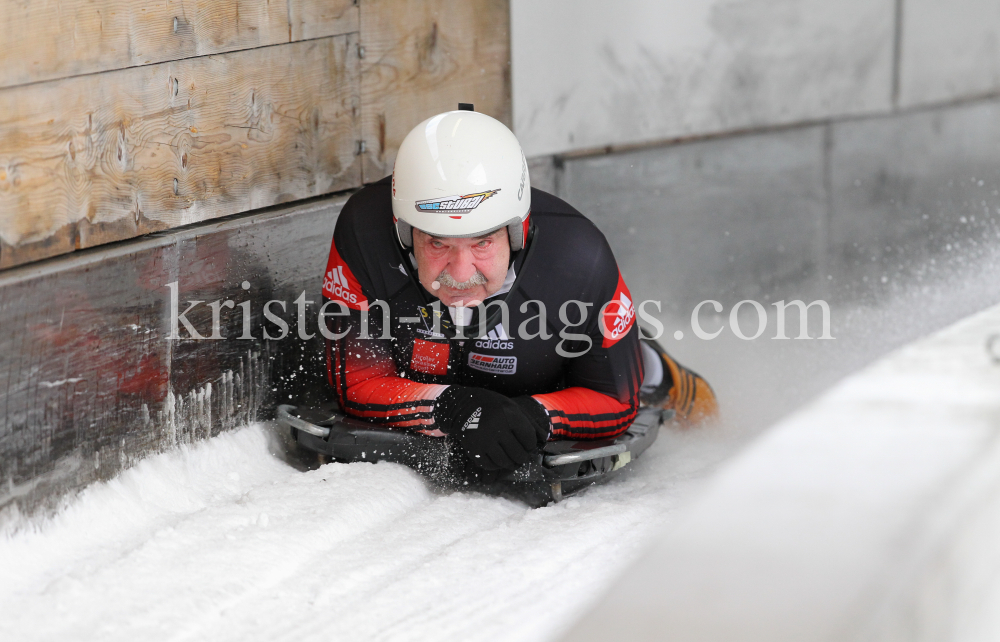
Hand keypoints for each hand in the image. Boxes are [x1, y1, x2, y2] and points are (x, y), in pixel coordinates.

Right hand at [433, 386, 549, 470]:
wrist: (459, 405)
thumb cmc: (490, 405)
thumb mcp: (510, 405)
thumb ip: (528, 421)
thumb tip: (543, 438)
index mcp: (510, 415)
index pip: (528, 439)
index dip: (530, 445)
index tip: (527, 446)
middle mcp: (498, 428)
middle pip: (518, 453)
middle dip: (522, 457)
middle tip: (520, 456)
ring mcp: (485, 440)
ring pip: (505, 462)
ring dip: (510, 463)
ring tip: (510, 460)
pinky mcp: (474, 449)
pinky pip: (489, 465)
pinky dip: (495, 465)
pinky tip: (496, 459)